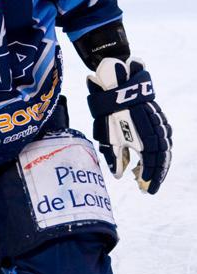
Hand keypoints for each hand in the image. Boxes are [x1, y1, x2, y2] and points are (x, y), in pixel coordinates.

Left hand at [87, 57, 171, 194]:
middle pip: (162, 159)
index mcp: (144, 142)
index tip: (145, 188)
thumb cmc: (109, 112)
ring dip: (160, 163)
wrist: (118, 85)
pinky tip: (155, 156)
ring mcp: (160, 125)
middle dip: (157, 175)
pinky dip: (162, 150)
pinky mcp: (159, 117)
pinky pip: (165, 137)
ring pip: (165, 148)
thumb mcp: (108, 137)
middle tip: (150, 186)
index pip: (151, 166)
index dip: (149, 179)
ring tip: (152, 174)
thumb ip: (114, 158)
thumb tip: (119, 175)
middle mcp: (156, 134)